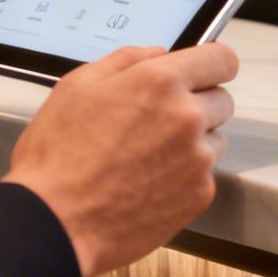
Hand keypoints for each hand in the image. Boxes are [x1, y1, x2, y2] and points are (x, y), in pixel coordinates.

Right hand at [4, 43, 238, 276]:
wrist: (55, 223)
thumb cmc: (58, 155)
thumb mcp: (77, 87)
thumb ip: (126, 60)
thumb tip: (158, 53)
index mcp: (160, 83)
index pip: (222, 59)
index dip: (212, 64)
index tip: (202, 74)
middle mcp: (188, 117)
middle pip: (222, 100)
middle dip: (197, 104)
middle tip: (158, 121)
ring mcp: (198, 159)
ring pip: (215, 139)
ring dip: (193, 142)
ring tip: (148, 157)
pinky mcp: (199, 195)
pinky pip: (204, 175)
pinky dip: (185, 176)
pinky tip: (148, 183)